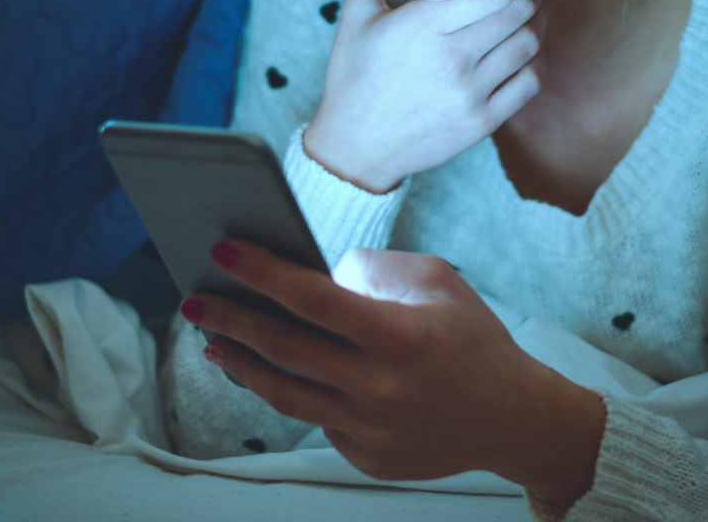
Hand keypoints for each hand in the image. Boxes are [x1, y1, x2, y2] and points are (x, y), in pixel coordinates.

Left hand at [183, 240, 603, 507]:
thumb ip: (376, 269)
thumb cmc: (474, 340)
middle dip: (229, 319)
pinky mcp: (365, 456)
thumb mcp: (438, 283)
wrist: (513, 417)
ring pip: (283, 393)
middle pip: (282, 348)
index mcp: (396, 334)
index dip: (260, 272)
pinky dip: (286, 390)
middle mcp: (377, 386)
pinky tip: (267, 371)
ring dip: (241, 363)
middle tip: (194, 299)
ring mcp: (369, 428)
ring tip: (216, 340)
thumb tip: (319, 271)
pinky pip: (314, 418)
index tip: (221, 251)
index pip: (311, 298)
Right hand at [302, 0, 568, 192]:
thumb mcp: (354, 19)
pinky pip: (529, 82)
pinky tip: (529, 42)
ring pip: (530, 43)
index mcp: (423, 27)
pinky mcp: (482, 121)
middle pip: (520, 9)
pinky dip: (537, 57)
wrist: (355, 148)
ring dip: (541, 15)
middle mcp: (452, 59)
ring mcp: (471, 93)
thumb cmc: (353, 78)